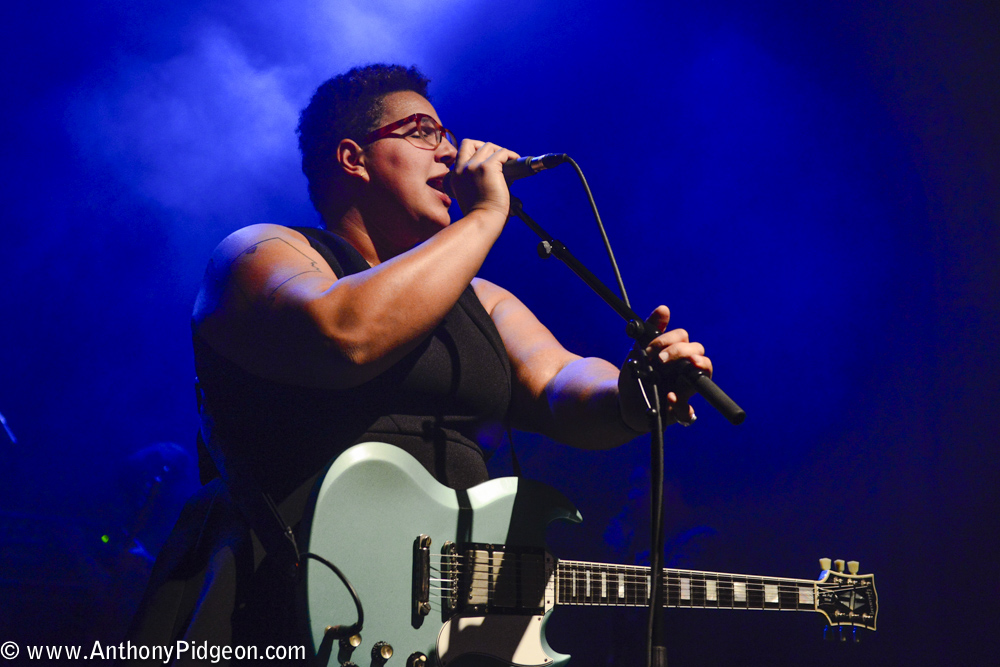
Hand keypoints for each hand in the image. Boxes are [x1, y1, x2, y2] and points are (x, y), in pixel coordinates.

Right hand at [450, 139, 519, 218]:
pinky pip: (501, 153)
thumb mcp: (471, 195)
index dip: (475, 151)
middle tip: (498, 159)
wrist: (482, 222)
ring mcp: (473, 166)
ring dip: (500, 152)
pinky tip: (515, 160)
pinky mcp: (488, 167)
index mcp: (455, 176)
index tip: (486, 159)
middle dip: (486, 147)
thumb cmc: (480, 217)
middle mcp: (461, 169)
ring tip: (509, 161)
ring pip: (489, 146)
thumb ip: (476, 182)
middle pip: (473, 143)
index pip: (462, 151)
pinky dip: (510, 155)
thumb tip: (500, 173)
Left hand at [618, 306, 712, 429]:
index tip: (650, 349)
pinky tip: (670, 398)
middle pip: (697, 352)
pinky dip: (681, 406)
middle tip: (659, 360)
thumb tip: (664, 309)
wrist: (626, 402)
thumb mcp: (640, 351)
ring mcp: (686, 389)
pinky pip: (688, 410)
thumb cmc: (638, 374)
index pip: (683, 339)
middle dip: (679, 352)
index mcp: (678, 355)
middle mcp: (687, 369)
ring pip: (704, 377)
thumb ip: (652, 330)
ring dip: (694, 372)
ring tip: (675, 371)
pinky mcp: (680, 410)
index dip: (668, 340)